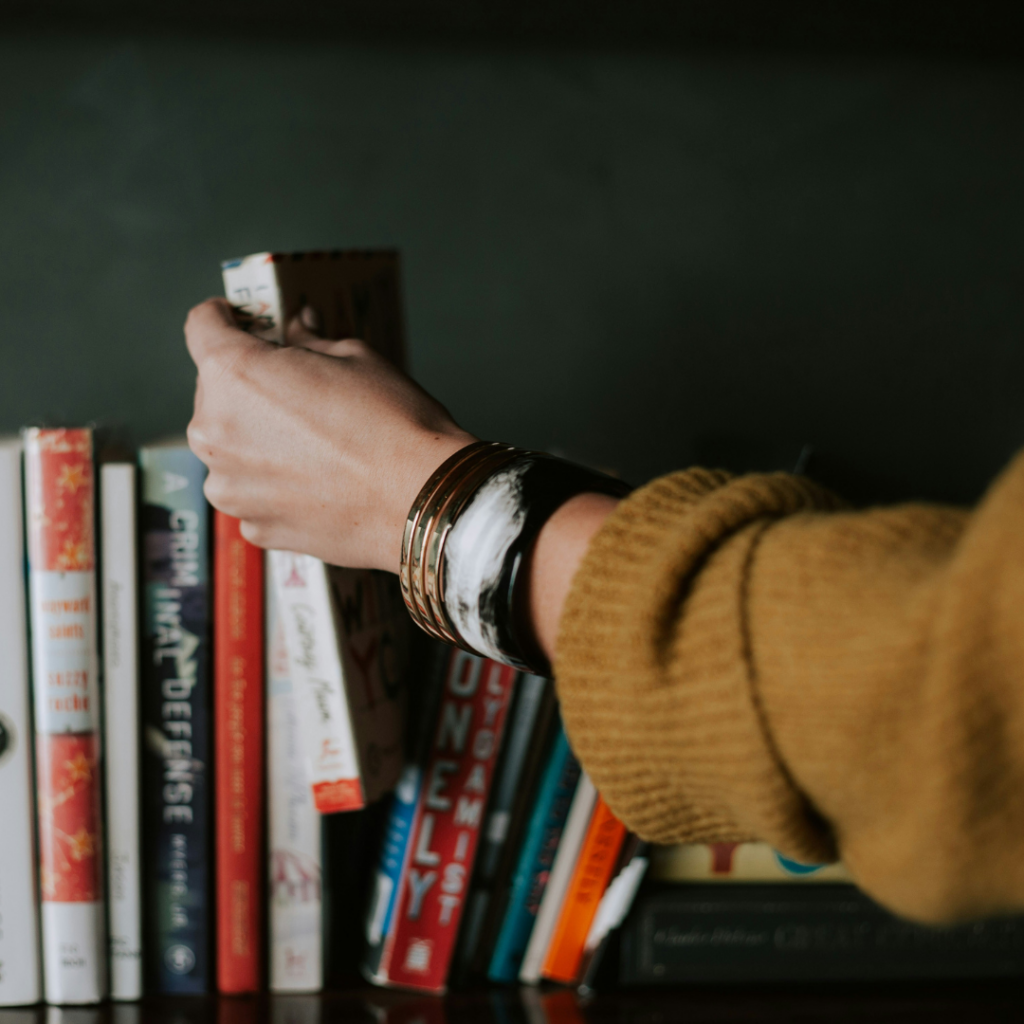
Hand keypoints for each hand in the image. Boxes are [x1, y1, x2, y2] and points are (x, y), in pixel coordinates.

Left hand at [184, 298, 476, 571]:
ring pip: (231, 448)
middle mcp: (215, 431)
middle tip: (298, 392)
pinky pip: (253, 492)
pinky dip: (275, 484)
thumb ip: (310, 343)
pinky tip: (319, 482)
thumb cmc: (393, 425)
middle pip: (216, 392)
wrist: (422, 501)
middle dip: (250, 386)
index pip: (202, 326)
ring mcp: (230, 486)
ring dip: (258, 440)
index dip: (222, 317)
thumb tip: (298, 330)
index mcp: (234, 374)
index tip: (238, 320)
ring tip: (314, 447)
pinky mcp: (253, 525)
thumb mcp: (355, 357)